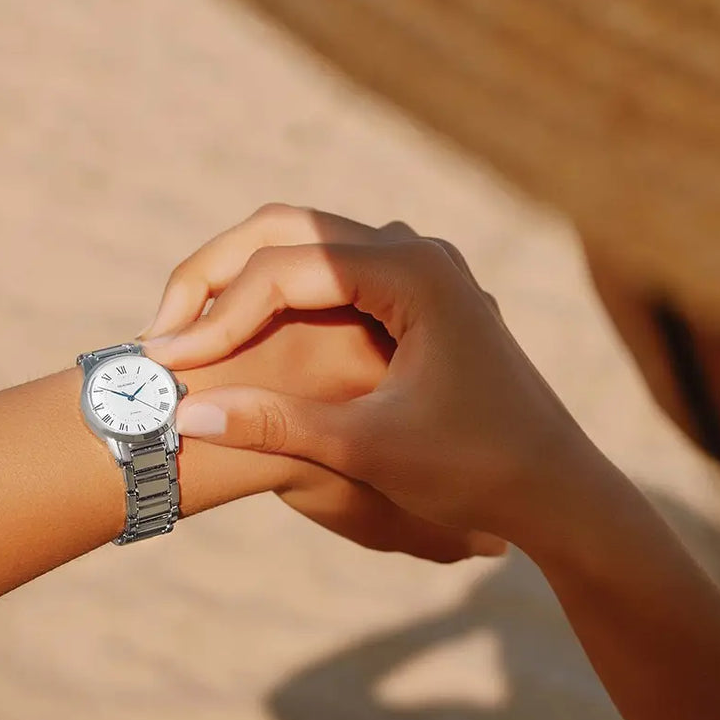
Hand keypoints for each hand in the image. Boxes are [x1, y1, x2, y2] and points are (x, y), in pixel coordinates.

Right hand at [143, 204, 615, 560]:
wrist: (556, 487)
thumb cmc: (475, 469)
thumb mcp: (367, 449)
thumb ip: (274, 425)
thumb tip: (181, 416)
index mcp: (412, 273)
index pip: (285, 267)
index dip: (219, 314)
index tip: (171, 364)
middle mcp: (418, 253)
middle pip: (287, 232)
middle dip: (217, 279)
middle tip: (163, 331)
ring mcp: (422, 269)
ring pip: (306, 245)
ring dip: (246, 282)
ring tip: (195, 332)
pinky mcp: (420, 295)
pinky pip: (332, 273)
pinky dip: (282, 296)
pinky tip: (249, 336)